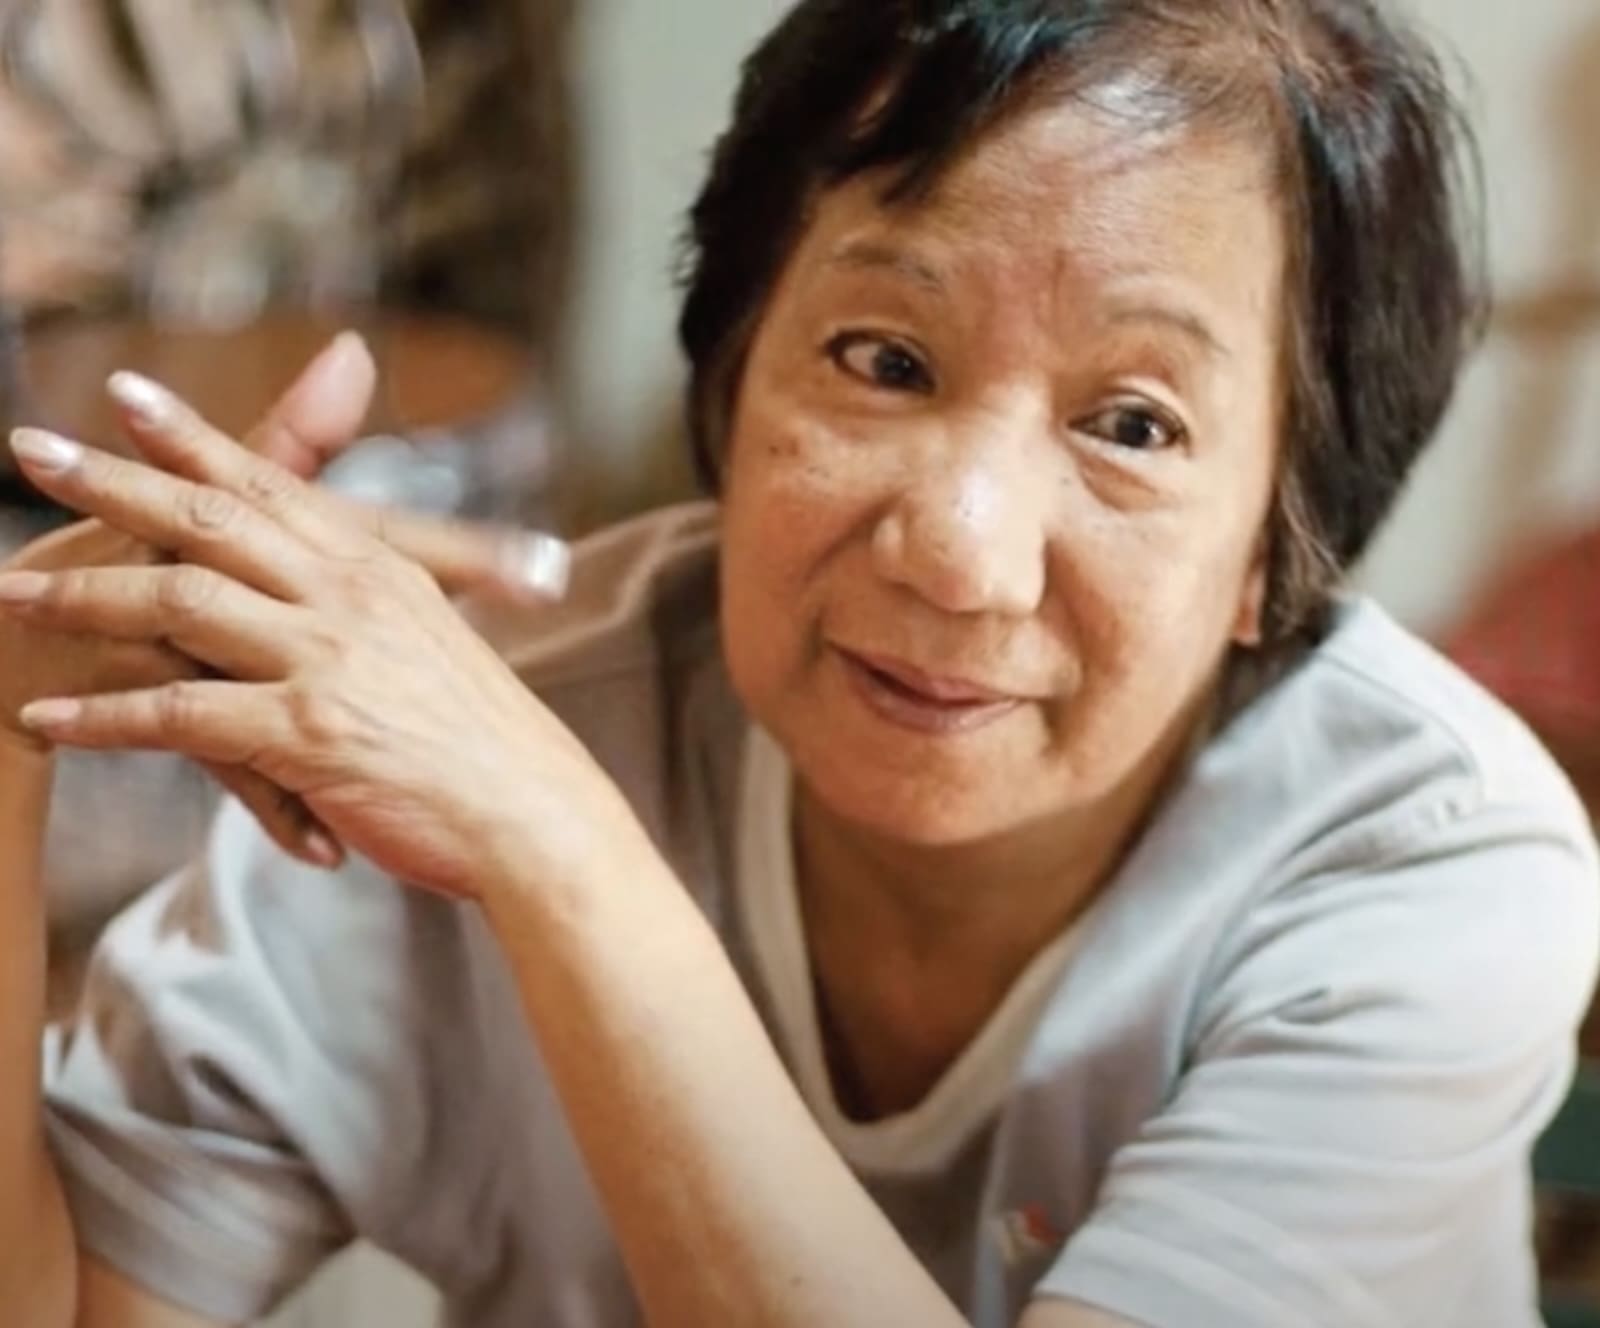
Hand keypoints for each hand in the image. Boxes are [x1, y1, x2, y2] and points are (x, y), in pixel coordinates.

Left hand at [0, 380, 600, 898]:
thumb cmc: (489, 739)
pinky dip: (104, 717)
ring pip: (180, 603)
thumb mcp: (440, 637)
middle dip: (111, 481)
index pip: (272, 481)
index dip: (193, 435)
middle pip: (210, 518)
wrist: (536, 812)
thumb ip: (385, 582)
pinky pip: (180, 714)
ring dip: (83, 596)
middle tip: (29, 450)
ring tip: (9, 594)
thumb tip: (354, 560)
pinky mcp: (306, 733)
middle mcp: (349, 595)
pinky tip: (47, 718)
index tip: (125, 396)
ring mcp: (327, 659)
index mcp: (379, 567)